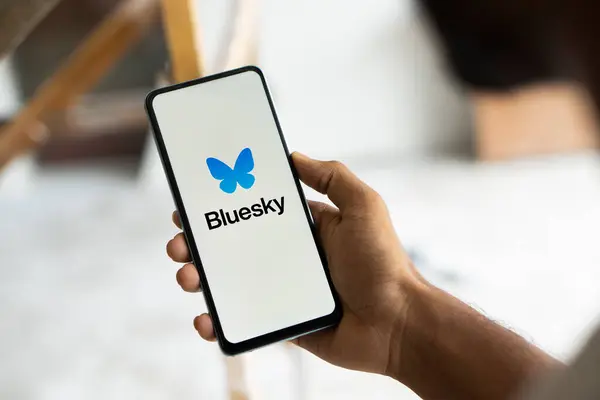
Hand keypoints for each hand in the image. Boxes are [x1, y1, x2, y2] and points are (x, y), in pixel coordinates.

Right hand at [166, 152, 424, 374]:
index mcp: (302, 229)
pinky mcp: (280, 322)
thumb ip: (332, 177)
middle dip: (197, 243)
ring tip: (187, 276)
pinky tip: (205, 319)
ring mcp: (281, 291)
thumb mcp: (364, 206)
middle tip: (180, 243)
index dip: (220, 207)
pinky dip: (216, 321)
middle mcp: (287, 258)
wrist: (396, 324)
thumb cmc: (383, 263)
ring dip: (198, 278)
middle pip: (230, 247)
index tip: (193, 204)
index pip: (251, 212)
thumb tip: (294, 155)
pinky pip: (241, 321)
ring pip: (228, 282)